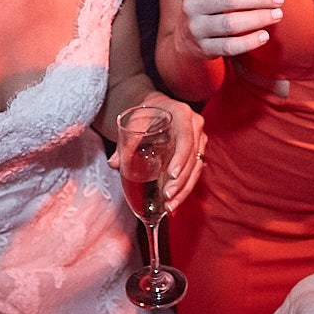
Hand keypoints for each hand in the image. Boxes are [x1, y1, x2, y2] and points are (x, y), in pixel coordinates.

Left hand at [107, 93, 207, 211]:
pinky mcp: (198, 152)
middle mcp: (195, 126)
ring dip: (184, 189)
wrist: (156, 107)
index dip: (180, 158)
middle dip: (181, 180)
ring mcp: (199, 139)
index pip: (186, 138)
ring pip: (196, 168)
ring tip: (170, 206)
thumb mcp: (135, 123)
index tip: (171, 175)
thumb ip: (125, 142)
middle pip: (193, 157)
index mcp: (182, 114)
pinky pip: (195, 173)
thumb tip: (114, 163)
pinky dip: (184, 189)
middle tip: (167, 196)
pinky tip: (174, 203)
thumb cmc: (145, 114)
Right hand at [179, 0, 282, 59]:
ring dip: (258, 18)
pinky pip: (229, 46)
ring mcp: (195, 28)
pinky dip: (249, 42)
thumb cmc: (211, 3)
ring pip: (230, 23)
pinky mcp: (202, 48)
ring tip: (277, 15)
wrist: (186, 37)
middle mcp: (191, 4)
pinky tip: (264, 36)